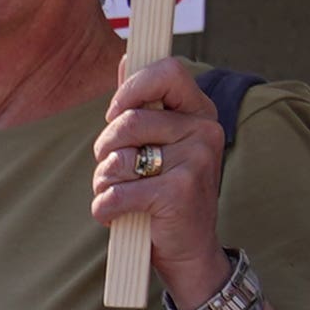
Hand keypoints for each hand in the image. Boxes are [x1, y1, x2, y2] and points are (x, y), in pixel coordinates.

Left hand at [91, 59, 231, 295]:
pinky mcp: (177, 192)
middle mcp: (205, 131)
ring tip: (121, 194)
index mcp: (201, 113)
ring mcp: (195, 161)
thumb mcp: (160, 144)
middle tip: (114, 169)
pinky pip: (116, 193)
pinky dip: (105, 209)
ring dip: (104, 182)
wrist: (190, 252)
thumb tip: (126, 57)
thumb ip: (143, 104)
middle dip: (105, 149)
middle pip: (127, 121)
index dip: (132, 89)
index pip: (168, 71)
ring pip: (117, 159)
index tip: (116, 113)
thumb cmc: (166, 193)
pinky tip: (117, 215)